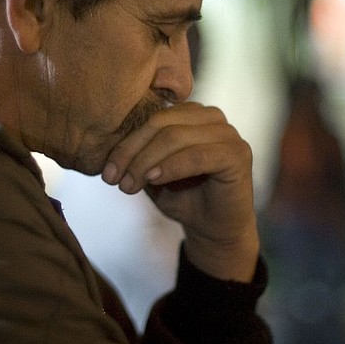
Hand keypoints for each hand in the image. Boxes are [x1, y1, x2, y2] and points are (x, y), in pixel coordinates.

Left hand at [101, 102, 259, 281]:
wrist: (214, 229)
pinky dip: (171, 167)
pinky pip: (197, 155)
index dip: (126, 142)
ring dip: (146, 162)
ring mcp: (228, 134)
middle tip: (114, 179)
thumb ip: (137, 155)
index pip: (153, 117)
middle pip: (162, 124)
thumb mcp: (152, 172)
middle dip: (133, 153)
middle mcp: (212, 117)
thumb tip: (106, 148)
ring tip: (129, 185)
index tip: (106, 171)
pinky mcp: (238, 154)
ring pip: (176, 137)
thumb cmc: (184, 197)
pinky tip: (154, 180)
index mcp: (192, 114)